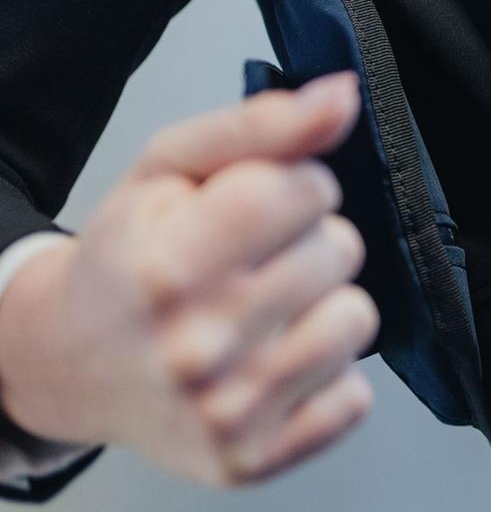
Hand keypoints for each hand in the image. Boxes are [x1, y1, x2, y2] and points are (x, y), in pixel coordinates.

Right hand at [0, 72, 378, 484]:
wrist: (71, 361)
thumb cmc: (127, 258)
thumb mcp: (172, 170)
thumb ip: (262, 124)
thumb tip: (342, 94)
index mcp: (167, 265)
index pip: (306, 189)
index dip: (294, 185)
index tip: (257, 204)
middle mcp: (195, 345)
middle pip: (340, 250)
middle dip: (305, 243)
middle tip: (248, 263)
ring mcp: (225, 410)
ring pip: (356, 319)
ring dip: (322, 307)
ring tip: (264, 310)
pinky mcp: (252, 457)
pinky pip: (356, 397)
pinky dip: (325, 375)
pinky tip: (271, 363)